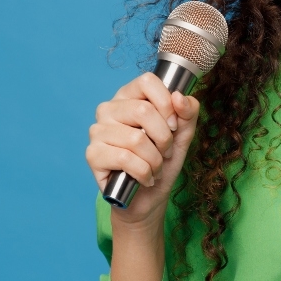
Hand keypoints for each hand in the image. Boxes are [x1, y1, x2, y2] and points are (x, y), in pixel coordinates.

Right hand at [86, 72, 201, 225]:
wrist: (149, 198)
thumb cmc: (163, 161)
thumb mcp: (183, 134)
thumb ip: (188, 112)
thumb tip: (179, 96)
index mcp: (129, 96)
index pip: (147, 81)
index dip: (167, 104)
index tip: (173, 126)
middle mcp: (109, 109)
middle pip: (143, 111)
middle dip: (164, 138)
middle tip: (164, 152)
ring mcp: (97, 131)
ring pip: (136, 139)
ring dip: (155, 160)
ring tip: (155, 168)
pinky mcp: (92, 154)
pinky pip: (126, 159)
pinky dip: (144, 172)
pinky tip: (145, 178)